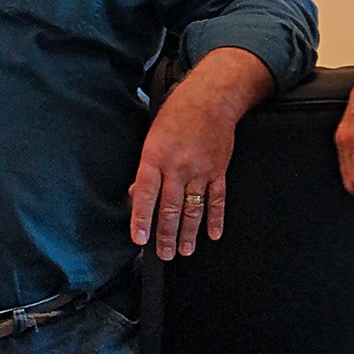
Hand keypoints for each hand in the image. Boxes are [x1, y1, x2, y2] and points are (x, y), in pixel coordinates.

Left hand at [128, 47, 271, 260]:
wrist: (212, 99)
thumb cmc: (178, 113)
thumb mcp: (152, 136)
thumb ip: (145, 168)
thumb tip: (134, 194)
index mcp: (156, 156)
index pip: (145, 194)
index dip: (141, 218)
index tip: (140, 239)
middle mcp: (178, 166)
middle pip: (170, 208)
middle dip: (166, 235)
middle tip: (164, 254)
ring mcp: (200, 170)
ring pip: (193, 208)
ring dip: (188, 233)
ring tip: (184, 250)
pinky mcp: (218, 171)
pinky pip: (217, 200)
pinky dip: (216, 219)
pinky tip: (212, 234)